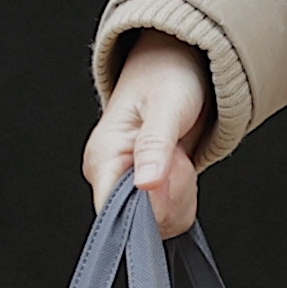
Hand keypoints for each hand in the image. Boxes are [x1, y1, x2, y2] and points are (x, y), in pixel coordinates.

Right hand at [87, 36, 207, 237]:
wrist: (178, 64)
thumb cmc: (167, 76)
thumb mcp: (167, 106)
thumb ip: (155, 146)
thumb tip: (146, 184)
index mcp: (102, 157)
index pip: (113, 212)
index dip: (147, 209)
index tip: (170, 180)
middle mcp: (109, 176)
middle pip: (140, 223)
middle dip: (172, 197)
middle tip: (179, 156)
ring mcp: (127, 185)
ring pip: (159, 223)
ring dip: (181, 194)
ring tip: (178, 155)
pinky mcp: (145, 190)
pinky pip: (169, 215)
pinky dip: (184, 196)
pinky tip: (180, 166)